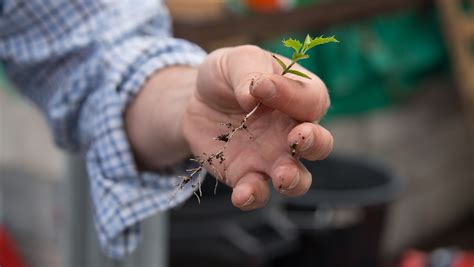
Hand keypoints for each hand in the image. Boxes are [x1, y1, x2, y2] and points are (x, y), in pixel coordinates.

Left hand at [182, 45, 332, 209]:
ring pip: (298, 178)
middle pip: (320, 144)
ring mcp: (272, 157)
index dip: (290, 95)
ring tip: (282, 177)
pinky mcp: (247, 175)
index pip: (310, 99)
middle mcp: (292, 130)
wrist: (197, 101)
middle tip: (298, 138)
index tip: (260, 87)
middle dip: (315, 144)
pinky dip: (253, 196)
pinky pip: (258, 192)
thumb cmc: (227, 76)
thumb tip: (254, 94)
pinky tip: (242, 195)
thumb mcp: (236, 60)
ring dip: (294, 180)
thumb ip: (249, 72)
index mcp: (298, 96)